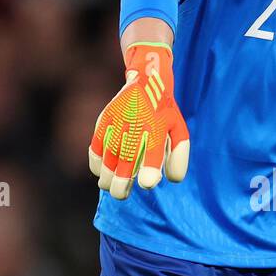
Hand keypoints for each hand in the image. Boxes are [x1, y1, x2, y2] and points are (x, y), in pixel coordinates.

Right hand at [89, 42, 189, 199]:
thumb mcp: (179, 130)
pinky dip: (96, 163)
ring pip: (108, 157)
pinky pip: (96, 147)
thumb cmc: (164, 114)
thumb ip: (179, 156)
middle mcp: (137, 125)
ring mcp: (118, 122)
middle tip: (121, 194)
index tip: (147, 184)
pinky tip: (101, 172)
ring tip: (111, 187)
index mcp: (158, 128)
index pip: (154, 152)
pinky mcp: (104, 120)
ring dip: (107, 177)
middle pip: (125, 160)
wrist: (147, 81)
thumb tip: (171, 180)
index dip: (150, 170)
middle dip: (121, 183)